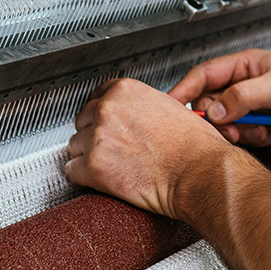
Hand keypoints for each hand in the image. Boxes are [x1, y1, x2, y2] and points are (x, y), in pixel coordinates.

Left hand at [65, 77, 224, 218]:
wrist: (198, 171)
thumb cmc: (193, 145)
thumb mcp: (170, 106)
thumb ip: (142, 105)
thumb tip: (133, 114)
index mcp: (125, 90)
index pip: (96, 97)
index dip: (102, 115)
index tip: (107, 126)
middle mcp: (108, 109)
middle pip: (82, 121)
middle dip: (94, 136)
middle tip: (113, 150)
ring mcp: (98, 137)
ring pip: (75, 146)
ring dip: (88, 157)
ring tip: (112, 166)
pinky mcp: (94, 166)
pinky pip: (72, 171)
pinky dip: (84, 178)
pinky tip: (102, 179)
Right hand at [168, 49, 270, 147]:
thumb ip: (243, 97)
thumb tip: (214, 109)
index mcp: (246, 65)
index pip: (204, 75)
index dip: (185, 90)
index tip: (171, 106)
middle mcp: (247, 84)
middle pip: (211, 104)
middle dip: (220, 120)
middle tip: (235, 128)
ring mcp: (255, 105)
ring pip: (227, 123)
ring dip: (240, 132)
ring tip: (260, 131)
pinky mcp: (264, 124)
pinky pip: (244, 135)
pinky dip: (254, 139)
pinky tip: (270, 135)